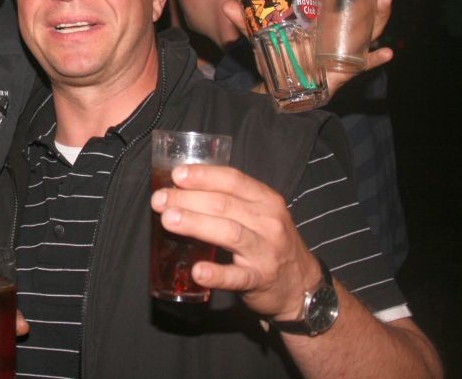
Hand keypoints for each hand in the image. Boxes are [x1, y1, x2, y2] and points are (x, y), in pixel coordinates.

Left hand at [150, 164, 320, 320]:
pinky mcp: (260, 279)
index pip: (233, 180)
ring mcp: (266, 251)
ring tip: (168, 220)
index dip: (203, 176)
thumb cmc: (270, 243)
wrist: (302, 286)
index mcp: (266, 200)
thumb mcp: (260, 215)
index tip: (176, 175)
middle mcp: (269, 221)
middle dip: (187, 199)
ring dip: (196, 224)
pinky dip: (216, 274)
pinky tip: (197, 271)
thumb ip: (230, 202)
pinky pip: (236, 276)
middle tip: (159, 200)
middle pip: (224, 204)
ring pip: (229, 232)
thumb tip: (181, 189)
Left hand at [221, 0, 398, 95]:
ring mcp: (347, 44)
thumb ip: (245, 23)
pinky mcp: (349, 67)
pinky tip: (387, 52)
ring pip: (371, 26)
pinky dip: (376, 58)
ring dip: (382, 12)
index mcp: (321, 13)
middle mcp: (339, 25)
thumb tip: (226, 5)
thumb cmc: (279, 55)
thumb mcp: (262, 38)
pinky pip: (366, 61)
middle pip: (364, 3)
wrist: (285, 87)